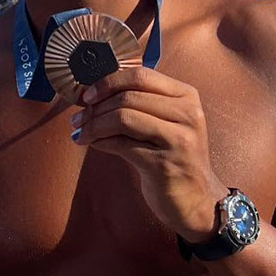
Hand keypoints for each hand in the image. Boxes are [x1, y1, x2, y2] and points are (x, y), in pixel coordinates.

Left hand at [71, 67, 226, 242]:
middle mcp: (187, 114)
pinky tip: (93, 145)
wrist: (198, 199)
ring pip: (122, 118)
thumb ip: (142, 102)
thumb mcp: (168, 121)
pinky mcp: (164, 164)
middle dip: (95, 107)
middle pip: (128, 97)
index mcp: (187, 96)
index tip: (87, 95)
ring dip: (94, 125)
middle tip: (78, 119)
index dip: (109, 82)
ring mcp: (178, 139)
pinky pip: (121, 145)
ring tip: (81, 133)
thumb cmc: (174, 156)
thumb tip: (95, 93)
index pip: (141, 76)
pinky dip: (101, 143)